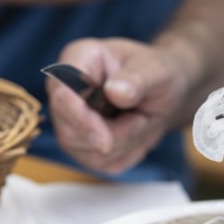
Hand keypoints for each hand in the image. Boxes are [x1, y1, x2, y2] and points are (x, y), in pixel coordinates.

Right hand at [46, 38, 188, 173]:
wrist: (162, 92)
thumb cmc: (156, 72)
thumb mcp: (157, 70)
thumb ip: (137, 79)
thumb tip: (114, 91)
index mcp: (78, 60)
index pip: (61, 93)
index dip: (80, 119)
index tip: (105, 140)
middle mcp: (65, 91)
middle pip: (69, 131)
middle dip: (112, 135)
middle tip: (142, 119)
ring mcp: (69, 121)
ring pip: (84, 151)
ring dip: (122, 143)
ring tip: (140, 120)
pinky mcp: (80, 145)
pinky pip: (99, 163)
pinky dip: (125, 153)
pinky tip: (134, 133)